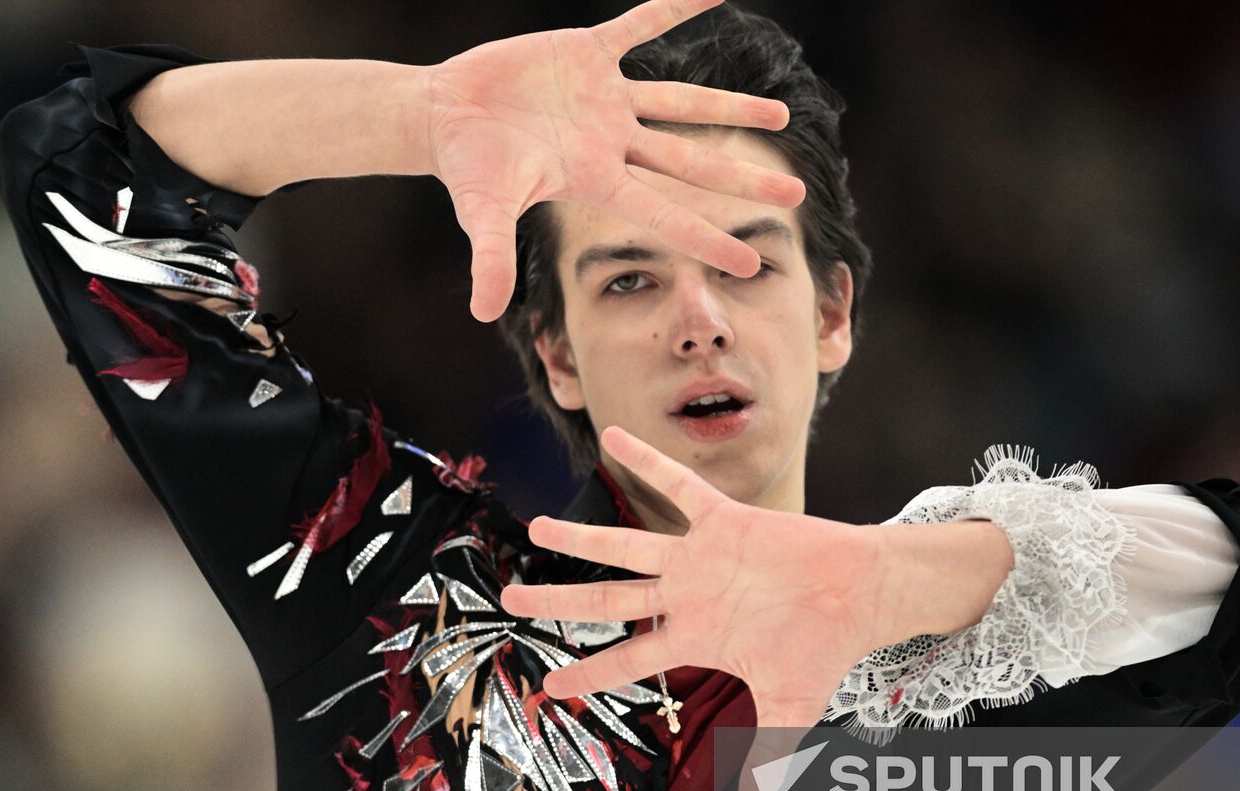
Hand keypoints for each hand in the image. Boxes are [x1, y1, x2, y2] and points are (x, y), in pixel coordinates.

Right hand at [425, 0, 805, 321]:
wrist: (444, 116)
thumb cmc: (468, 169)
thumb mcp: (483, 214)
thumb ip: (492, 258)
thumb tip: (485, 312)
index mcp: (597, 182)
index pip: (664, 215)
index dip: (708, 239)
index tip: (752, 262)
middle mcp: (613, 143)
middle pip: (691, 164)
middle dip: (742, 180)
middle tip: (795, 196)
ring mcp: (605, 99)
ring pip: (681, 103)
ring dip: (729, 109)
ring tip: (781, 116)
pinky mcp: (587, 52)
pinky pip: (641, 23)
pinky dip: (675, 6)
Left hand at [499, 426, 888, 790]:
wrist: (859, 593)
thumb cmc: (824, 645)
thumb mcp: (793, 707)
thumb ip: (770, 755)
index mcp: (694, 637)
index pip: (629, 661)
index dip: (589, 675)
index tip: (550, 688)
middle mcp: (685, 596)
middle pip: (608, 602)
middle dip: (558, 603)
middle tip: (511, 600)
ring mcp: (699, 558)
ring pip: (627, 546)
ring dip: (582, 539)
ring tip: (537, 526)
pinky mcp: (723, 521)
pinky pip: (677, 486)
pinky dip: (646, 463)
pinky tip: (611, 438)